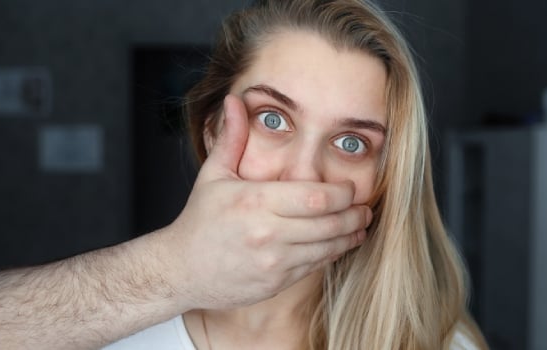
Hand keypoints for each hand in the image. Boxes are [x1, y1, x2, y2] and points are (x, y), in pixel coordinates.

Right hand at [160, 94, 370, 309]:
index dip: (343, 193)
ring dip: (350, 236)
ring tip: (360, 226)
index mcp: (255, 201)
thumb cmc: (199, 220)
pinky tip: (339, 244)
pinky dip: (331, 255)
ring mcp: (273, 261)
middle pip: (329, 223)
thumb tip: (235, 101)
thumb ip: (231, 139)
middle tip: (365, 208)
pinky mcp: (276, 282)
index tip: (349, 188)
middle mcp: (267, 233)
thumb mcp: (213, 175)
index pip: (317, 196)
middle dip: (355, 215)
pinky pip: (314, 267)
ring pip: (327, 248)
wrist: (181, 270)